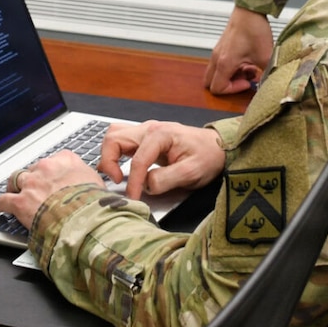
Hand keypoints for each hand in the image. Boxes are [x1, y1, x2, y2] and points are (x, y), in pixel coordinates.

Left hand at [0, 150, 103, 225]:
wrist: (83, 220)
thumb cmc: (93, 205)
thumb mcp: (98, 185)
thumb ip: (88, 181)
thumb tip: (93, 187)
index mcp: (66, 160)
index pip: (55, 159)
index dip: (52, 171)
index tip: (53, 176)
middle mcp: (46, 168)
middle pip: (34, 169)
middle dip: (34, 179)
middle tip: (36, 188)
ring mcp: (31, 184)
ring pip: (16, 179)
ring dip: (14, 186)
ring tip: (13, 191)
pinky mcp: (20, 202)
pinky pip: (4, 200)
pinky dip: (0, 204)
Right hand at [97, 120, 225, 200]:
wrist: (218, 147)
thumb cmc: (207, 157)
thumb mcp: (192, 172)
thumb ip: (166, 179)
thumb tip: (145, 185)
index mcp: (161, 134)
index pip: (138, 160)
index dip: (133, 182)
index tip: (134, 198)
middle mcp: (149, 128)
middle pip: (114, 138)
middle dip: (109, 161)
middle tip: (117, 181)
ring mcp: (145, 131)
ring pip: (114, 136)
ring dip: (109, 155)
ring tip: (116, 175)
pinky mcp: (144, 138)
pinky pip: (121, 140)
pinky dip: (115, 153)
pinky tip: (121, 168)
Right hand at [204, 6, 273, 93]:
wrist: (250, 10)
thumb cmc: (254, 29)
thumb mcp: (266, 56)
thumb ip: (266, 73)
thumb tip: (270, 83)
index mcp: (224, 63)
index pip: (217, 88)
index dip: (233, 90)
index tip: (248, 83)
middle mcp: (217, 58)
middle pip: (210, 82)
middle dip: (228, 85)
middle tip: (244, 79)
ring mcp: (217, 51)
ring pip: (216, 73)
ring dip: (231, 75)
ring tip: (248, 69)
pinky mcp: (221, 46)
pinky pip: (220, 64)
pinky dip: (231, 67)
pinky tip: (246, 61)